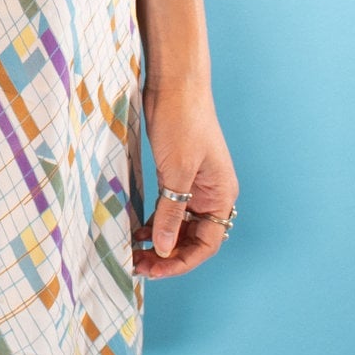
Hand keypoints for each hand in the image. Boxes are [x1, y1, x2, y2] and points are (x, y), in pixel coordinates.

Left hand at [133, 81, 237, 279]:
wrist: (175, 85)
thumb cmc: (183, 122)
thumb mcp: (176, 171)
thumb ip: (172, 212)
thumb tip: (165, 249)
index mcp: (220, 195)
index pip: (207, 243)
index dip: (182, 261)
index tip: (155, 270)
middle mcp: (210, 195)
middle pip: (193, 239)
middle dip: (168, 255)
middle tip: (138, 265)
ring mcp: (193, 187)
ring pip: (179, 227)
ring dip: (159, 242)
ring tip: (134, 253)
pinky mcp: (176, 176)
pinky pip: (168, 210)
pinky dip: (154, 223)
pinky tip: (136, 231)